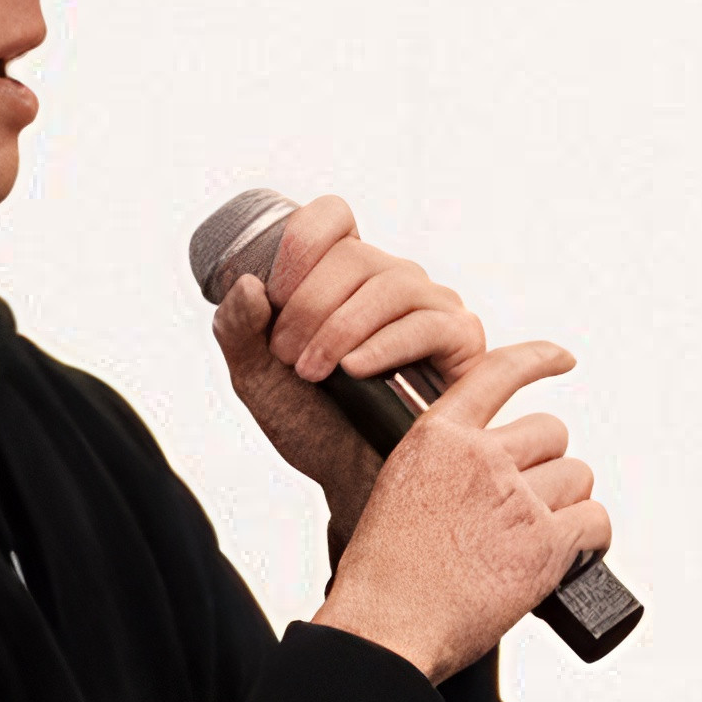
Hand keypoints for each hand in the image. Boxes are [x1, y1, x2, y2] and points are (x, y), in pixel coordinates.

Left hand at [209, 192, 488, 520]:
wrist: (353, 484)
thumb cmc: (313, 427)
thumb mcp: (257, 379)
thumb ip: (238, 330)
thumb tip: (248, 283)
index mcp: (344, 276)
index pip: (330, 218)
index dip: (299, 243)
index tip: (273, 296)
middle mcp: (392, 280)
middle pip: (354, 256)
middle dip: (308, 305)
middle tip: (286, 355)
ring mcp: (432, 306)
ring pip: (391, 284)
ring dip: (339, 327)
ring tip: (313, 372)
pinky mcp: (463, 341)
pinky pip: (428, 323)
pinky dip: (384, 344)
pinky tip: (354, 370)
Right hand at [312, 341, 608, 682]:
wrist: (385, 627)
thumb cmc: (383, 577)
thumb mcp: (397, 492)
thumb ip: (446, 469)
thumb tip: (493, 476)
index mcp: (437, 437)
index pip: (497, 373)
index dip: (537, 359)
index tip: (561, 358)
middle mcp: (480, 457)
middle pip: (550, 433)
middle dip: (544, 466)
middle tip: (525, 505)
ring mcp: (515, 498)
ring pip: (576, 475)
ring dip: (566, 503)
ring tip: (537, 536)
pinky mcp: (544, 543)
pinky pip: (595, 520)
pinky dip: (591, 538)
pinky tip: (573, 553)